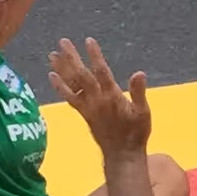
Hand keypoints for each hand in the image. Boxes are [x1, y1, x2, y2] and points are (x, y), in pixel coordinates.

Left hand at [46, 37, 151, 156]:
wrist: (122, 154)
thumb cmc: (136, 133)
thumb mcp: (144, 112)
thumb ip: (139, 92)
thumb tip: (139, 73)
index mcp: (112, 96)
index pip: (102, 72)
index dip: (95, 56)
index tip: (88, 41)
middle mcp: (97, 99)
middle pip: (81, 75)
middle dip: (72, 57)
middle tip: (63, 42)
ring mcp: (88, 106)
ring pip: (72, 84)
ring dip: (62, 68)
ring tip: (53, 54)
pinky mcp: (83, 113)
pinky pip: (69, 97)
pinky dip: (59, 86)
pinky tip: (52, 76)